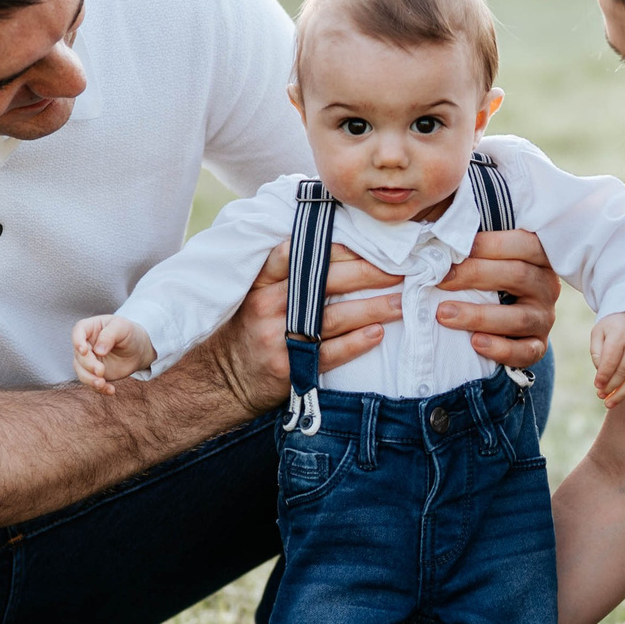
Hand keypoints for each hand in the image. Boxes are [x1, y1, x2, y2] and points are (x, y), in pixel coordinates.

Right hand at [72, 315, 155, 394]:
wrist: (138, 350)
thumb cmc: (129, 333)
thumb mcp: (122, 328)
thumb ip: (109, 335)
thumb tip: (98, 351)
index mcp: (90, 328)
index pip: (78, 331)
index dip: (77, 341)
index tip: (84, 351)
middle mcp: (85, 344)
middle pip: (79, 355)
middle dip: (88, 365)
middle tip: (100, 371)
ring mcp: (89, 360)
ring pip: (81, 371)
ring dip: (89, 380)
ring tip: (102, 384)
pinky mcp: (94, 374)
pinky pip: (91, 383)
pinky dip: (99, 388)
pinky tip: (110, 390)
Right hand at [205, 241, 407, 414]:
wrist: (224, 379)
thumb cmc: (251, 329)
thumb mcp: (256, 294)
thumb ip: (287, 274)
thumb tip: (341, 249)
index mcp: (261, 283)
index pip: (299, 255)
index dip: (335, 247)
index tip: (367, 243)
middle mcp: (268, 306)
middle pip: (323, 282)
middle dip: (366, 273)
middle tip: (398, 270)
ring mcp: (278, 338)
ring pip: (333, 318)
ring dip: (371, 309)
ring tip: (400, 303)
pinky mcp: (290, 368)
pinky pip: (329, 353)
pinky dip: (355, 343)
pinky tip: (377, 334)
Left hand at [435, 229, 559, 370]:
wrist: (508, 320)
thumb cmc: (491, 277)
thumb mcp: (488, 257)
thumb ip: (471, 246)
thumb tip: (433, 236)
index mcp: (540, 257)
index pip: (523, 243)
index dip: (487, 244)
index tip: (450, 248)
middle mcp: (547, 286)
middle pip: (518, 276)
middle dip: (475, 275)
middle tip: (440, 279)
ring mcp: (544, 318)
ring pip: (518, 318)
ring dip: (478, 315)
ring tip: (444, 314)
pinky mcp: (538, 346)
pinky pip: (525, 352)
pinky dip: (500, 349)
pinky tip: (474, 342)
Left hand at [588, 308, 624, 405]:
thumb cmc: (614, 326)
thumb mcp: (599, 331)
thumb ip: (596, 351)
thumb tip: (600, 373)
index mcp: (620, 336)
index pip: (611, 361)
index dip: (603, 376)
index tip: (597, 385)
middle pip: (623, 372)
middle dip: (611, 387)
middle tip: (600, 395)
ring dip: (622, 394)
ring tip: (609, 403)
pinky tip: (623, 396)